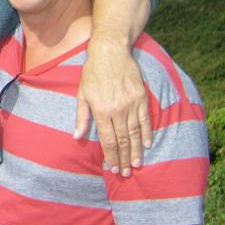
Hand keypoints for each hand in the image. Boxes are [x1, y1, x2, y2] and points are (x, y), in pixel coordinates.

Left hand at [73, 39, 151, 176]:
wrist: (110, 51)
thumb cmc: (92, 72)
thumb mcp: (81, 93)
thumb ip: (81, 116)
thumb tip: (76, 136)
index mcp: (101, 110)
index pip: (108, 140)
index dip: (111, 156)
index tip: (113, 168)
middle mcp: (118, 109)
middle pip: (122, 140)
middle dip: (124, 158)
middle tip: (126, 173)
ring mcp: (131, 103)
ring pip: (136, 133)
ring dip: (137, 151)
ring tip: (137, 165)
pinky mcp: (141, 97)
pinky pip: (146, 120)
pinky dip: (147, 133)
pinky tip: (148, 145)